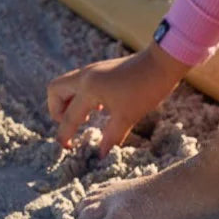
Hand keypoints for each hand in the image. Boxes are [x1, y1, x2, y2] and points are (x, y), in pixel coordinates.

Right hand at [46, 43, 187, 156]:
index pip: (69, 117)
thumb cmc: (146, 88)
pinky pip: (81, 82)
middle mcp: (85, 76)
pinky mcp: (103, 68)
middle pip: (55, 90)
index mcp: (88, 88)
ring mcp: (94, 70)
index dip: (65, 135)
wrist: (164, 62)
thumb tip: (101, 156)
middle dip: (56, 110)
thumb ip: (111, 137)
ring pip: (67, 84)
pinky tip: (99, 107)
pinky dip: (82, 95)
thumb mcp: (127, 116)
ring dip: (68, 101)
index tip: (66, 149)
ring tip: (84, 118)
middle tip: (69, 124)